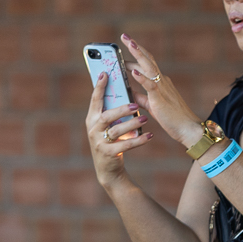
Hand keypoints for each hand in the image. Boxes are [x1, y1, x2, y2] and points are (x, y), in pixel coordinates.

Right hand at [86, 71, 151, 185]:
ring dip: (132, 124)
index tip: (105, 73)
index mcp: (92, 118)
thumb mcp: (108, 125)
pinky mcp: (108, 153)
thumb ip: (111, 110)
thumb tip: (122, 90)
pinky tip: (150, 136)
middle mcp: (92, 128)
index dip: (99, 87)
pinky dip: (139, 140)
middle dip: (121, 109)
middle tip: (136, 104)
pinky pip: (126, 145)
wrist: (107, 168)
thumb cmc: (110, 140)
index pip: (95, 100)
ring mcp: (99, 142)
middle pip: (106, 115)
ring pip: (117, 130)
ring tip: (145, 119)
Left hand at [121, 34, 202, 147]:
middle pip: (148, 59)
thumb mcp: (152, 105)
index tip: (126, 47)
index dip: (137, 54)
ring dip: (139, 54)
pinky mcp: (161, 98)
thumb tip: (128, 91)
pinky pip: (151, 85)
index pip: (147, 64)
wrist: (188, 129)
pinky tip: (133, 71)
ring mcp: (163, 88)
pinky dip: (142, 77)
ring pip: (149, 67)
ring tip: (129, 44)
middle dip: (136, 47)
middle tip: (125, 36)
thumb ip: (141, 97)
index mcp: (161, 82)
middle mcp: (163, 81)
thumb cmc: (172, 118)